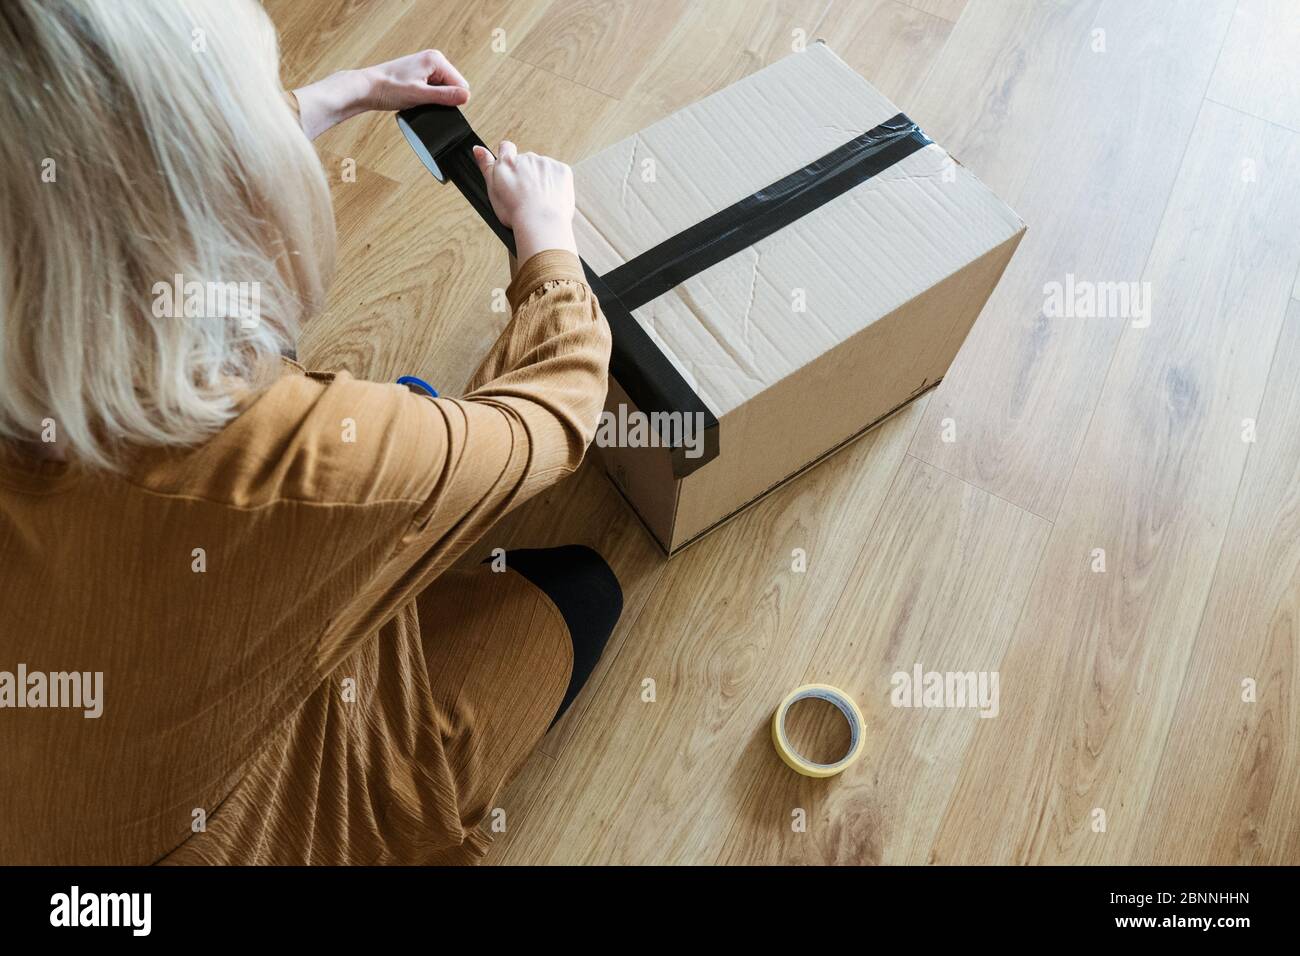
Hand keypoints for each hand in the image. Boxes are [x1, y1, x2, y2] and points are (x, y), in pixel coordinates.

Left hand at [358, 49, 468, 110]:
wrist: (367, 88)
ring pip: (443, 90)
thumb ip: (445, 96)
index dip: (451, 99)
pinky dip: (427, 97)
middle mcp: (433, 59)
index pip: (461, 85)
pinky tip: (415, 97)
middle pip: (453, 87)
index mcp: (436, 59)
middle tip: (422, 100)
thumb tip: (466, 96)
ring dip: (433, 99)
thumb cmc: (388, 88)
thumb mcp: (420, 95)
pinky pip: (433, 89)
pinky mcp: (420, 74)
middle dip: (442, 98)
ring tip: (416, 98)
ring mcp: (426, 66)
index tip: (433, 103)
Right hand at [472, 141, 577, 260]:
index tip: (512, 175)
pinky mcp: (563, 170)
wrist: (541, 224)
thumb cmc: (515, 212)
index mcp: (508, 162)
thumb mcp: (492, 189)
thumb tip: (477, 148)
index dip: (508, 159)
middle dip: (526, 174)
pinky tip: (552, 198)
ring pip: (543, 168)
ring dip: (542, 179)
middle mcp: (527, 158)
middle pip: (526, 161)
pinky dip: (556, 184)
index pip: (506, 147)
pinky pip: (558, 174)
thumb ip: (486, 166)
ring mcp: (547, 163)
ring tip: (540, 200)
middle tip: (527, 196)